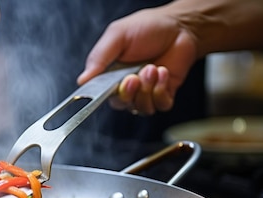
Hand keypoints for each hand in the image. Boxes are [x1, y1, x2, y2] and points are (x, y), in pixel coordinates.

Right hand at [77, 7, 197, 114]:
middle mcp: (127, 86)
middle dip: (128, 93)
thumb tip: (82, 80)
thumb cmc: (148, 27)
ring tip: (152, 68)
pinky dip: (161, 92)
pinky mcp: (164, 94)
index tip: (113, 85)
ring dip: (147, 90)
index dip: (105, 95)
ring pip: (140, 108)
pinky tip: (163, 73)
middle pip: (120, 105)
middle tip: (133, 77)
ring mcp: (146, 92)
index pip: (100, 95)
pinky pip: (159, 106)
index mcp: (110, 73)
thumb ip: (98, 58)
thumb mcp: (117, 35)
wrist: (180, 26)